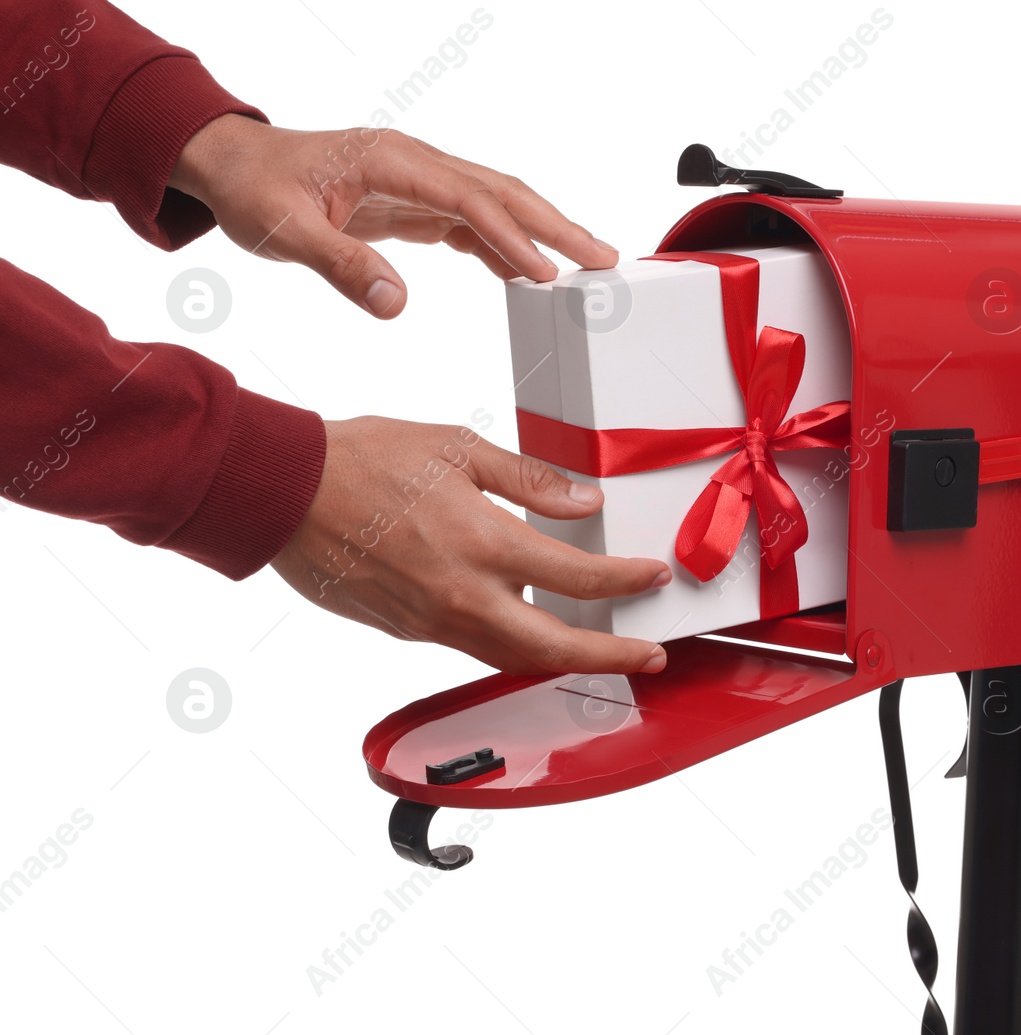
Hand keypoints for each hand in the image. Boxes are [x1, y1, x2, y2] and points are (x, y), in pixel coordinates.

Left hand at [168, 115, 617, 317]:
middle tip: (605, 260)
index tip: (547, 274)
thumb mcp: (282, 232)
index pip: (468, 199)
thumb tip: (395, 305)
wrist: (232, 164)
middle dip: (557, 226)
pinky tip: (529, 274)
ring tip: (587, 267)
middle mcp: (416, 163)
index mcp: (391, 160)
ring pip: (497, 205)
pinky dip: (506, 247)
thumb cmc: (253, 189)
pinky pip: (473, 222)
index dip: (511, 237)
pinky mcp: (416, 201)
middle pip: (503, 192)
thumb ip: (340, 265)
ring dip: (543, 235)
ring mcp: (420, 180)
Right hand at [271, 416, 671, 675]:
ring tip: (599, 655)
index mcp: (482, 544)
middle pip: (553, 648)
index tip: (650, 578)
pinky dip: (511, 648)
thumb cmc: (361, 461)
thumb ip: (529, 480)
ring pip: (512, 657)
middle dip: (610, 657)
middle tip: (648, 657)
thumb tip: (583, 504)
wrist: (282, 493)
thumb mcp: (457, 448)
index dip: (625, 582)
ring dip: (562, 661)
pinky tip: (528, 631)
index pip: (577, 579)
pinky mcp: (407, 631)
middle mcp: (461, 596)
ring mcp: (431, 622)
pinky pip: (472, 647)